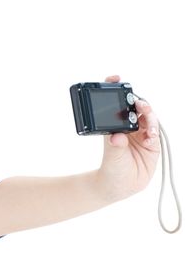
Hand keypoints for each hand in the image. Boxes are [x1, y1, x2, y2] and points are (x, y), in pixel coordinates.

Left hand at [97, 75, 160, 201]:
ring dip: (148, 115)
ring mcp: (141, 135)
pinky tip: (150, 135)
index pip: (116, 104)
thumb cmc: (111, 170)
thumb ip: (114, 147)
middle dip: (137, 102)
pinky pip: (155, 133)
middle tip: (137, 102)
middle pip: (135, 108)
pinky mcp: (152, 144)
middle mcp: (128, 128)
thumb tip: (116, 137)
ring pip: (148, 118)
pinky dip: (154, 132)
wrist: (119, 188)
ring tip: (144, 115)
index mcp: (114, 126)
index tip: (115, 78)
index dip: (117, 90)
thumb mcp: (111, 159)